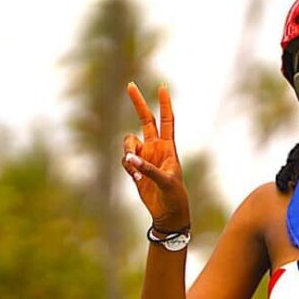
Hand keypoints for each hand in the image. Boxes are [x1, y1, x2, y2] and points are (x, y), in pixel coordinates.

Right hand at [122, 82, 190, 230]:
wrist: (168, 213)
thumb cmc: (174, 196)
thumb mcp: (166, 182)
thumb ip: (148, 169)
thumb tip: (130, 159)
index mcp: (168, 148)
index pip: (167, 121)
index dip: (165, 104)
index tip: (163, 87)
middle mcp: (155, 148)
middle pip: (145, 120)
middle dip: (138, 103)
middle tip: (130, 85)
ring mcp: (144, 157)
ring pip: (128, 142)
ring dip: (128, 152)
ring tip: (135, 171)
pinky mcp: (135, 168)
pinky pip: (125, 159)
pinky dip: (127, 166)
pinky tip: (134, 178)